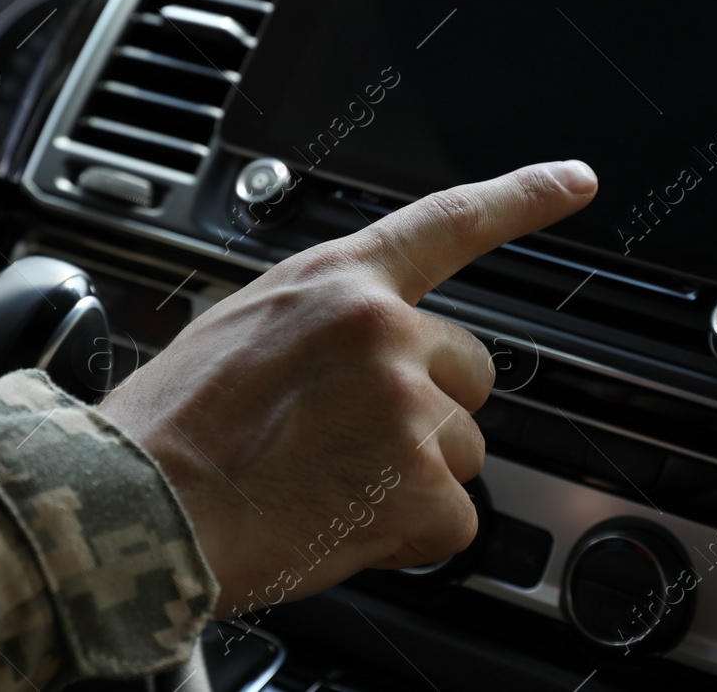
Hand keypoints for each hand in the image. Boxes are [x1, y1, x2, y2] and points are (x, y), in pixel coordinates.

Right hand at [98, 159, 597, 615]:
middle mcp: (385, 331)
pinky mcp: (419, 485)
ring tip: (327, 483)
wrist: (140, 507)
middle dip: (427, 410)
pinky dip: (411, 536)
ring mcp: (407, 406)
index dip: (523, 196)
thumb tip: (377, 349)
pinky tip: (345, 523)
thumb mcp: (246, 326)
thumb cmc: (174, 425)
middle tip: (346, 440)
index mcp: (339, 281)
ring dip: (411, 476)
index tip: (576, 181)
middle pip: (469, 372)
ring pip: (462, 450)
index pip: (449, 223)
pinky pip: (454, 520)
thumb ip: (329, 321)